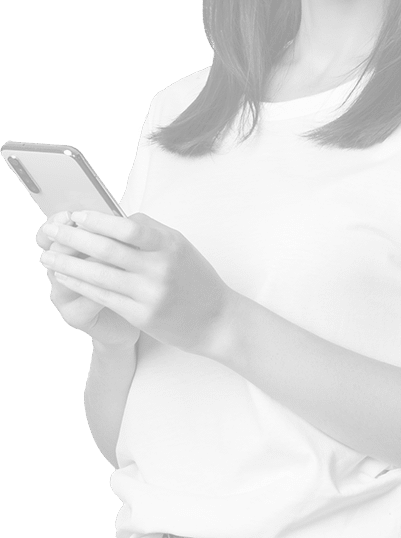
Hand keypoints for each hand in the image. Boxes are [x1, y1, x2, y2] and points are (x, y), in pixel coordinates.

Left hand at [38, 211, 233, 355]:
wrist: (216, 320)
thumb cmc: (196, 279)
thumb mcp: (179, 246)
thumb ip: (149, 231)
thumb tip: (112, 218)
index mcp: (170, 245)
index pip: (128, 227)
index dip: (98, 221)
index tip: (76, 216)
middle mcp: (160, 268)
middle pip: (107, 249)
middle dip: (73, 238)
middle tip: (50, 230)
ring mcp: (150, 294)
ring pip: (98, 275)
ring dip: (68, 263)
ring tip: (47, 255)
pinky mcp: (141, 316)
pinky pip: (102, 296)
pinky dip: (79, 284)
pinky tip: (64, 276)